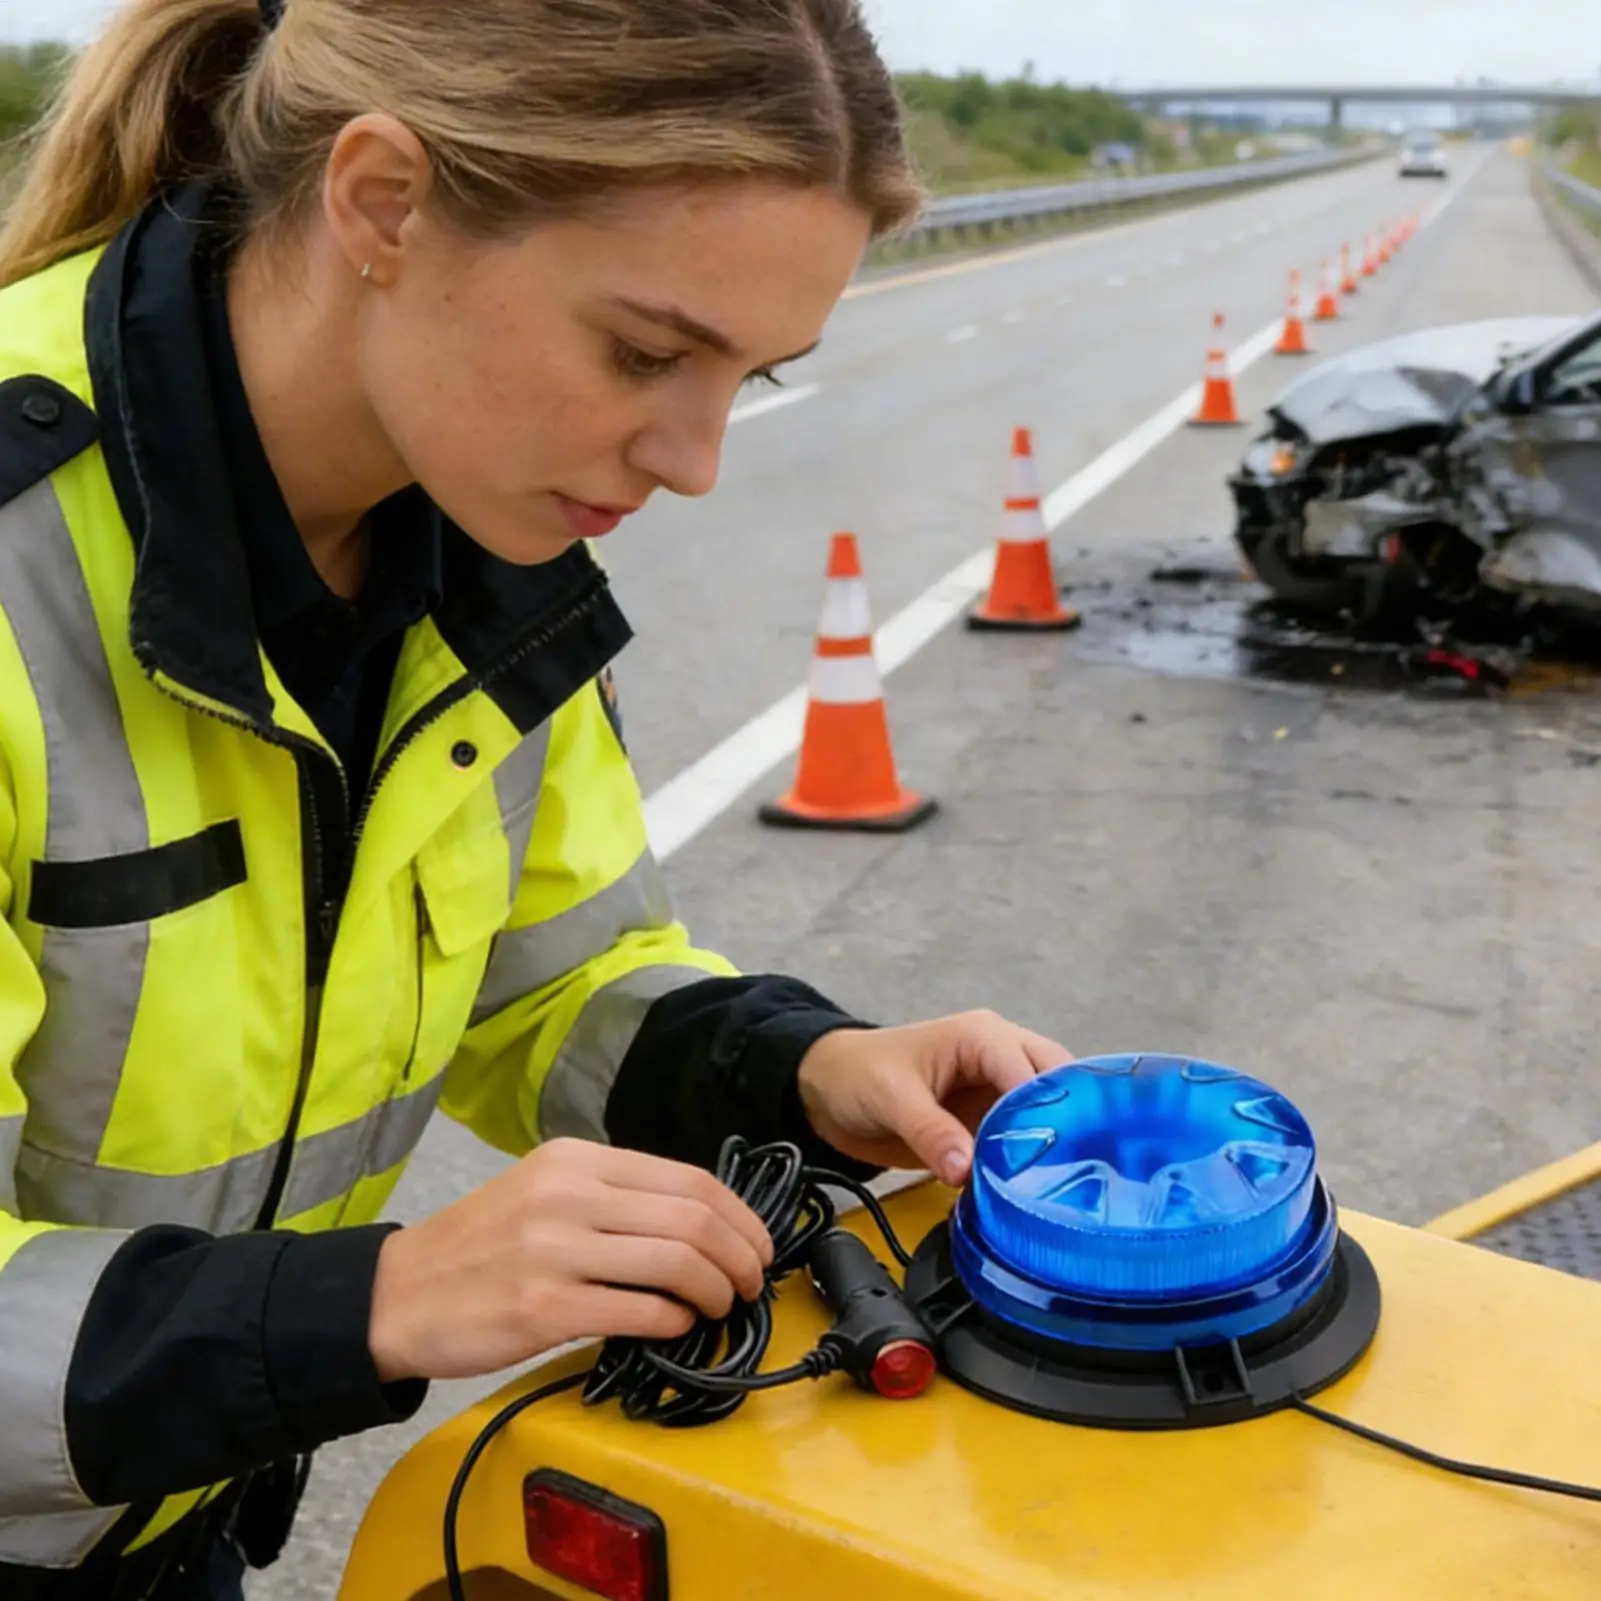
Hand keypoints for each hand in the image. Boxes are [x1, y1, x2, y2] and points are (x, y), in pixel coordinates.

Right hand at [369, 1139, 773, 1381]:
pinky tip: (677, 1327)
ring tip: (720, 1308)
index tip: (757, 1245)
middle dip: (739, 1257)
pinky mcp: (544, 1308)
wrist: (397, 1294)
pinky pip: (640, 1311)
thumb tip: (698, 1224)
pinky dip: (675, 1321)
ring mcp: (556, 1250)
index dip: (740, 1216)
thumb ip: (612, 1197)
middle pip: (692, 1219)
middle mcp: (568, 1194)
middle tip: (749, 1284)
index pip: (688, 1179)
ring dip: (716, 1291)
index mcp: (574, 1160)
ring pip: (676, 1262)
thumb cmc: (480, 1246)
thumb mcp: (543, 1190)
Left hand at [797, 1011, 1070, 1186]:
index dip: (1048, 1113)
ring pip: (1048, 1115)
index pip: (1034, 1072)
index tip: (1053, 1159)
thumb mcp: (891, 1098)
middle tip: (1070, 1175)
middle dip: (1067, 1127)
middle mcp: (1002, 1058)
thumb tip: (966, 1171)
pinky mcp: (989, 1123)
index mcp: (983, 1037)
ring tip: (1059, 1189)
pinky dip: (1030, 1163)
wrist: (827, 1092)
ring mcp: (998, 1092)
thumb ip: (930, 1133)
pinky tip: (1036, 1193)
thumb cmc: (858, 1074)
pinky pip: (1023, 1141)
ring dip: (1053, 1147)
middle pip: (1058, 1088)